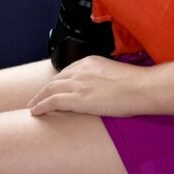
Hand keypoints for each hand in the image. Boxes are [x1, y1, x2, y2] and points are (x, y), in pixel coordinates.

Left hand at [27, 56, 150, 116]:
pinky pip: (52, 102)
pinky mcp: (77, 99)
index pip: (68, 71)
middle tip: (37, 98)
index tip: (53, 88)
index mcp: (90, 61)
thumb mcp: (117, 73)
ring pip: (50, 90)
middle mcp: (81, 70)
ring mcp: (78, 84)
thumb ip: (105, 77)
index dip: (58, 81)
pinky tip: (35, 112)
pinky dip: (41, 106)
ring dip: (39, 98)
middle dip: (45, 89)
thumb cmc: (136, 84)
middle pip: (56, 79)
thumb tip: (104, 87)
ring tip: (32, 106)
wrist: (141, 88)